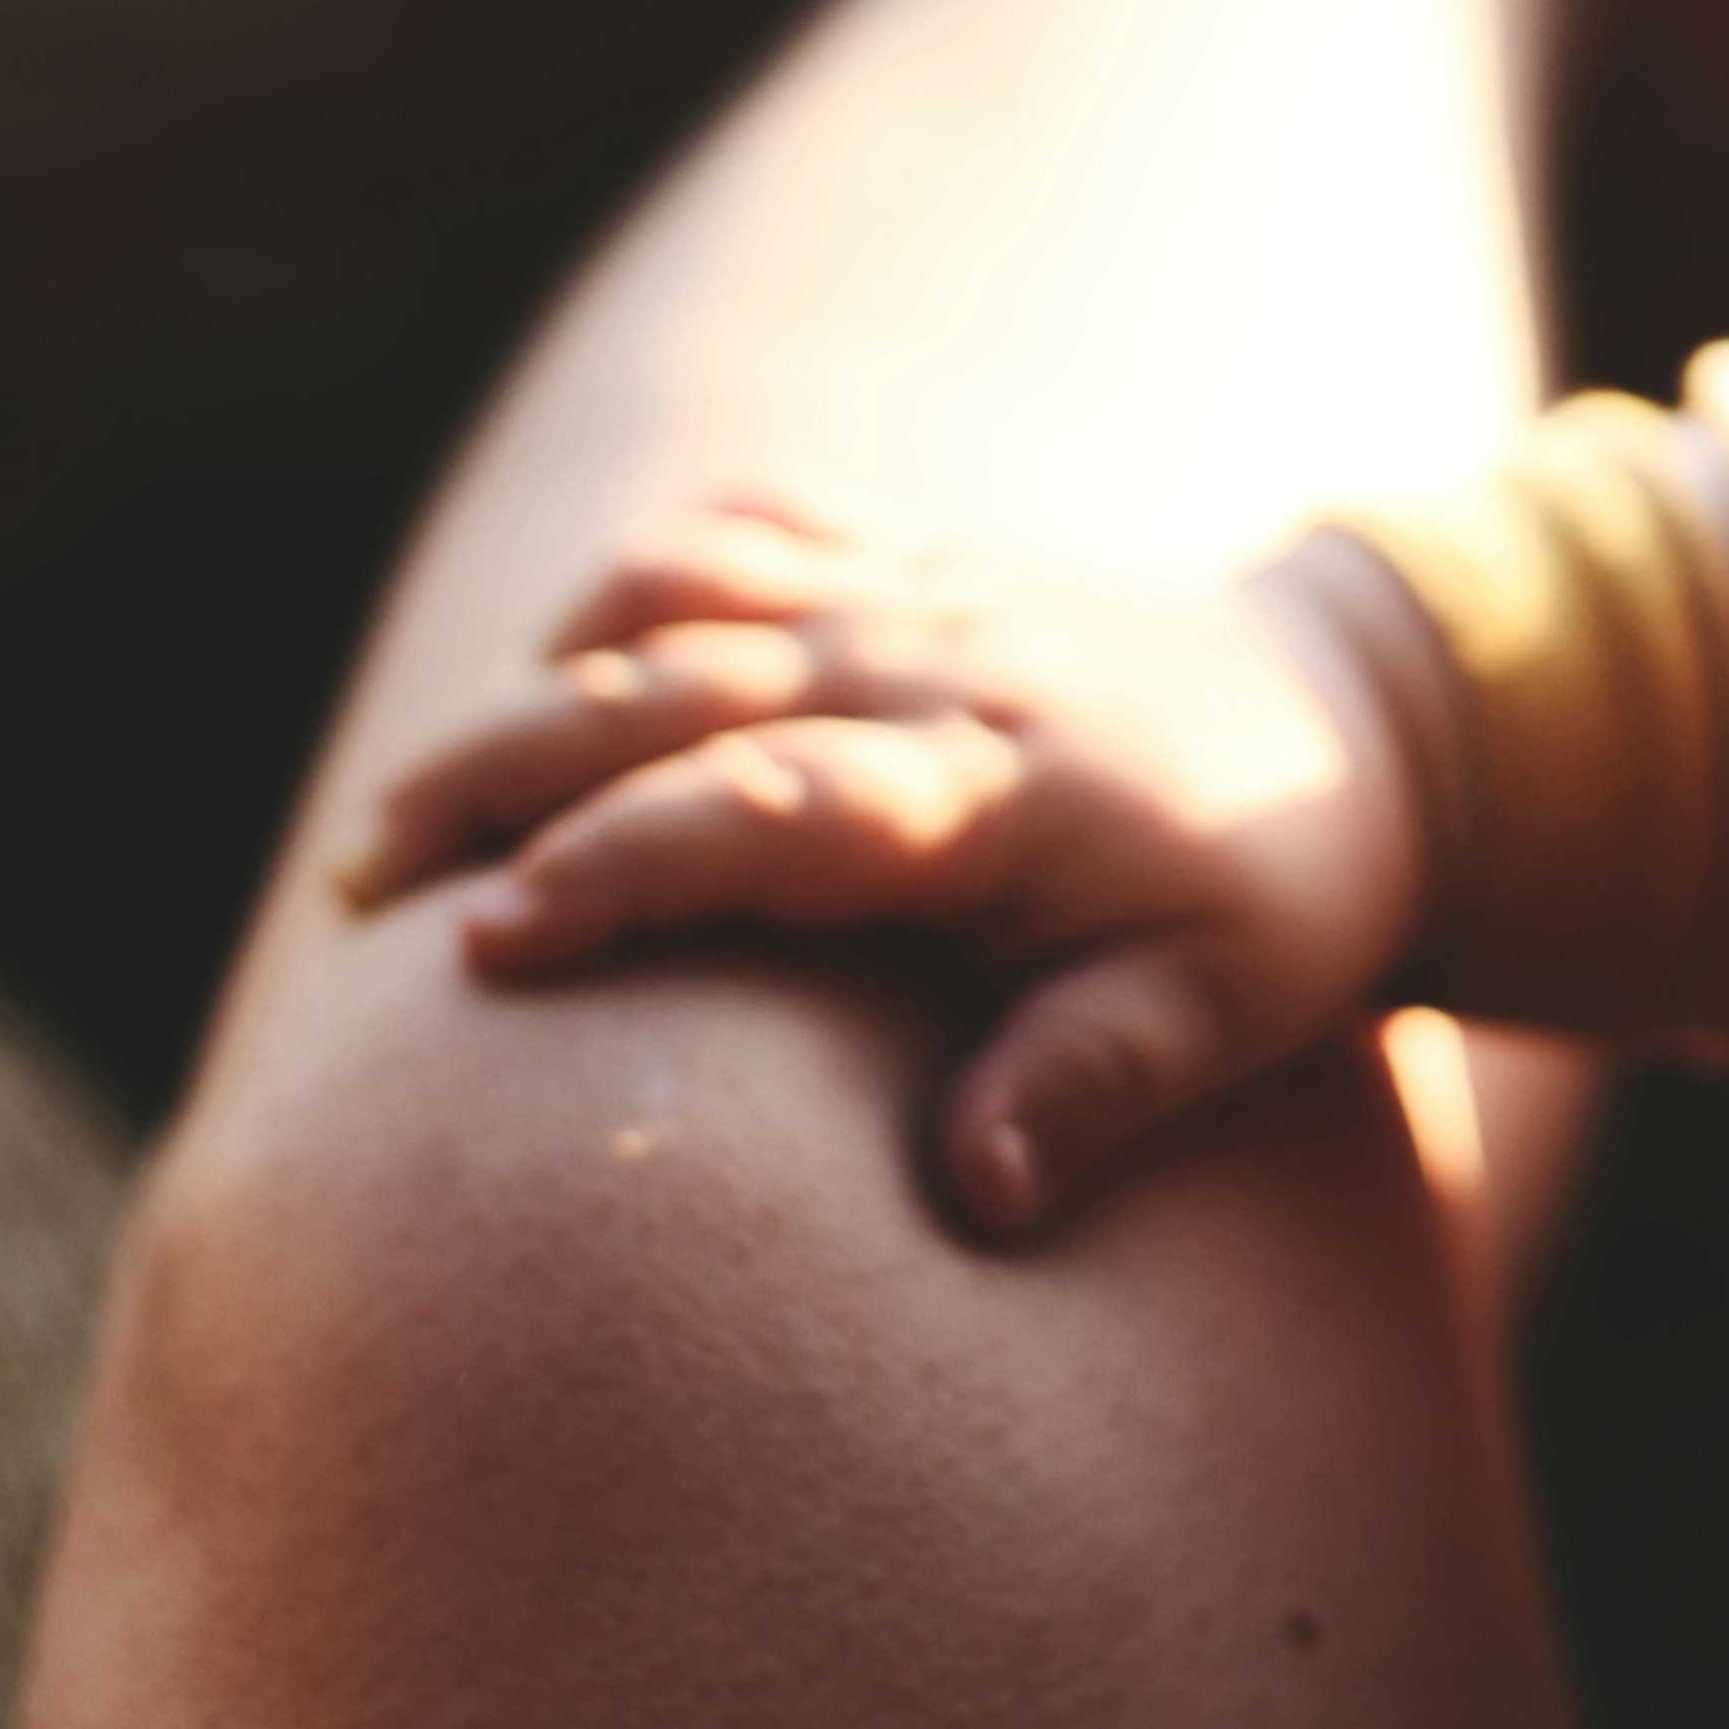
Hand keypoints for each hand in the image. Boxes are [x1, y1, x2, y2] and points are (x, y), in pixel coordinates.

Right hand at [341, 503, 1457, 1232]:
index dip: (623, 868)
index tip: (491, 944)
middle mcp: (926, 662)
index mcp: (990, 782)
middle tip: (365, 891)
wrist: (1363, 724)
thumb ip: (1091, 1091)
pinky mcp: (900, 559)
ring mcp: (907, 594)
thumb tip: (974, 1202)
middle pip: (667, 694)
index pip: (766, 810)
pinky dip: (637, 578)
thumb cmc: (1275, 899)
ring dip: (529, 690)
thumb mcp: (1224, 1012)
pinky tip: (558, 666)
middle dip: (499, 781)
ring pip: (671, 603)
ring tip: (407, 813)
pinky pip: (738, 525)